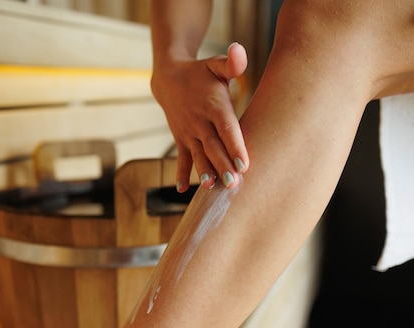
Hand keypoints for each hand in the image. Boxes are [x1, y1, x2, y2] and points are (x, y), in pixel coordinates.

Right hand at [151, 42, 248, 191]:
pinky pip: (181, 158)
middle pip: (213, 146)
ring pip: (198, 155)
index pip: (226, 128)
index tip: (245, 164)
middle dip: (223, 165)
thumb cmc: (201, 73)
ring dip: (205, 172)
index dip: (235, 145)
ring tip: (211, 188)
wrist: (168, 78)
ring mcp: (188, 132)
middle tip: (234, 184)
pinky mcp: (180, 139)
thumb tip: (238, 52)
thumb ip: (230, 63)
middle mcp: (200, 121)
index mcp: (213, 105)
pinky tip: (181, 190)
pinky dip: (181, 173)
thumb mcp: (215, 64)